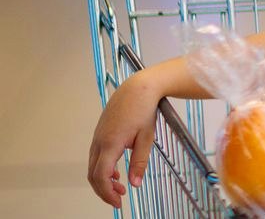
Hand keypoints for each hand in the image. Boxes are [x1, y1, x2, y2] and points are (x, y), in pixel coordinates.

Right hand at [86, 75, 162, 206]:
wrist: (138, 88)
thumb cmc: (144, 109)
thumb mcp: (147, 138)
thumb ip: (140, 162)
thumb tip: (135, 183)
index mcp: (110, 144)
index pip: (101, 176)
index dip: (107, 192)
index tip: (118, 202)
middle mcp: (99, 141)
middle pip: (93, 174)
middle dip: (104, 190)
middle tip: (118, 200)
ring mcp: (97, 137)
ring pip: (93, 166)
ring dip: (103, 180)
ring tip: (119, 187)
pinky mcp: (100, 133)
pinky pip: (96, 156)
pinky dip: (102, 168)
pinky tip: (115, 172)